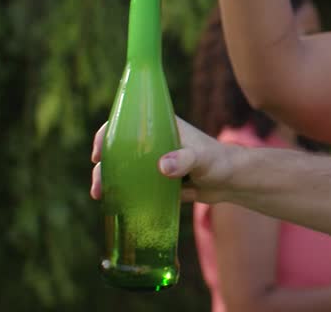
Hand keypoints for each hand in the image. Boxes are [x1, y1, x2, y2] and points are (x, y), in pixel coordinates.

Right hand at [90, 116, 233, 203]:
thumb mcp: (201, 158)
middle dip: (104, 166)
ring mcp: (156, 162)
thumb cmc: (219, 161)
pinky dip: (125, 193)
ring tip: (102, 197)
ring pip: (125, 169)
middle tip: (99, 186)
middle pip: (120, 150)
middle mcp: (155, 142)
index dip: (106, 135)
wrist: (233, 182)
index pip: (126, 123)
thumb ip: (184, 160)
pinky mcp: (160, 181)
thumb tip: (162, 167)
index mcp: (161, 127)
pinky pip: (137, 186)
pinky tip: (115, 206)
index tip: (97, 153)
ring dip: (111, 181)